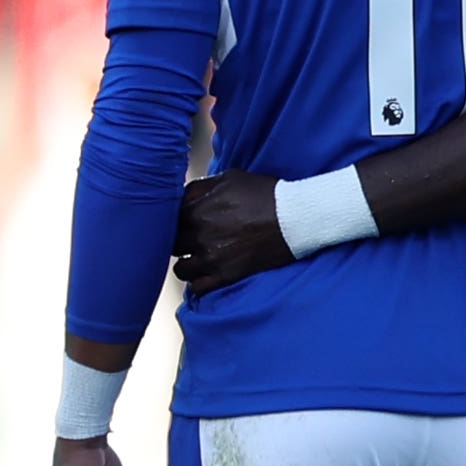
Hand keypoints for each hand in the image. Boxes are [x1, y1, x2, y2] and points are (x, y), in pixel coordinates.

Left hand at [176, 171, 291, 291]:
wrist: (299, 217)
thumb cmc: (268, 194)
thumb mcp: (232, 178)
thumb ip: (201, 187)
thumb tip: (182, 195)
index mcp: (196, 209)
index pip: (166, 219)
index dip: (173, 222)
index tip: (184, 223)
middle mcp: (199, 234)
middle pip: (171, 244)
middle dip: (180, 242)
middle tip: (193, 241)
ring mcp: (211, 257)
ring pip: (180, 269)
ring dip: (188, 264)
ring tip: (200, 260)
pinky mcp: (226, 274)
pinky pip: (197, 287)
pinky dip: (200, 283)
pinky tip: (208, 276)